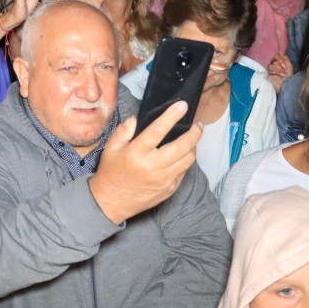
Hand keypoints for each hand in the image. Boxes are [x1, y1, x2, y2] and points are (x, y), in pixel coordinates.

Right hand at [89, 101, 201, 224]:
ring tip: (192, 139)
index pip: (158, 130)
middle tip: (197, 125)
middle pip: (182, 146)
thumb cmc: (111, 172)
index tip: (182, 105)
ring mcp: (164, 179)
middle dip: (194, 133)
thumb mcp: (111, 148)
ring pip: (188, 160)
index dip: (172, 116)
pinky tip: (181, 156)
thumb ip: (123, 131)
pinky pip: (183, 172)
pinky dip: (185, 161)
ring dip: (193, 147)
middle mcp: (153, 166)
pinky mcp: (169, 189)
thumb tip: (135, 118)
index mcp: (137, 153)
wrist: (112, 201)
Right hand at [266, 52, 293, 94]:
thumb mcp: (289, 69)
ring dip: (278, 70)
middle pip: (275, 60)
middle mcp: (273, 65)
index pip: (277, 55)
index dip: (281, 58)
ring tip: (282, 75)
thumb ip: (286, 60)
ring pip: (272, 65)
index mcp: (279, 63)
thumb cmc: (287, 79)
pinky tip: (277, 75)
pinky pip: (269, 69)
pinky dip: (274, 72)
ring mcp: (269, 69)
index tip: (284, 63)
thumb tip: (280, 52)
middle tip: (284, 70)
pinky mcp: (266, 73)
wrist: (283, 87)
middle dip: (281, 65)